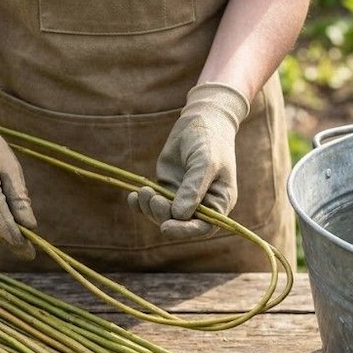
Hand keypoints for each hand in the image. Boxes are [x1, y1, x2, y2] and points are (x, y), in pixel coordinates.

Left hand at [128, 83, 248, 238]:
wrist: (199, 121)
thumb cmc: (209, 141)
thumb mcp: (204, 162)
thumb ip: (193, 189)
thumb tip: (179, 215)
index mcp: (218, 203)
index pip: (203, 227)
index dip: (185, 231)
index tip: (166, 227)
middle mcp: (201, 205)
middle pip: (179, 223)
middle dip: (163, 215)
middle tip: (153, 197)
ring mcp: (182, 198)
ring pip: (163, 216)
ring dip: (150, 208)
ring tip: (144, 191)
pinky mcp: (166, 190)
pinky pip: (151, 205)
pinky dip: (140, 205)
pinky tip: (133, 197)